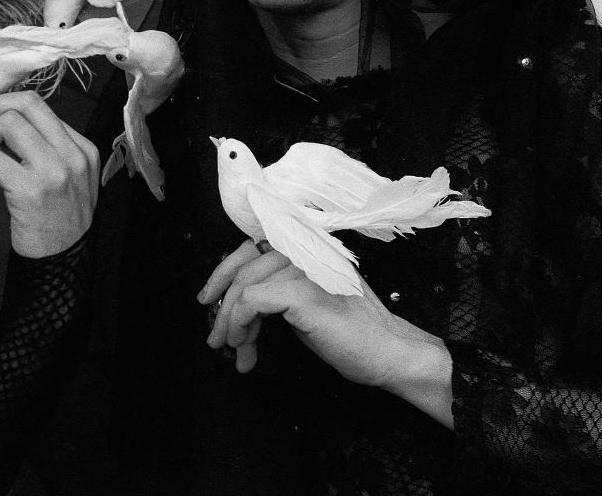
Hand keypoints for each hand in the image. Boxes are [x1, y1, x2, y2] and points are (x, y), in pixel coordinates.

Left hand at [0, 91, 97, 257]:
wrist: (62, 264)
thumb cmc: (57, 223)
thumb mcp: (67, 179)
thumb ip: (45, 150)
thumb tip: (1, 123)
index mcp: (82, 148)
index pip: (39, 106)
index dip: (4, 107)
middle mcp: (72, 154)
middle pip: (26, 104)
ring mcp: (54, 171)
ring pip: (7, 123)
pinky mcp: (31, 190)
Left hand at [198, 241, 455, 427]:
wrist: (390, 353)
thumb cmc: (353, 336)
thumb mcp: (305, 306)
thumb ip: (276, 293)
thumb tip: (235, 305)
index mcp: (307, 250)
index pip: (253, 247)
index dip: (225, 271)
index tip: (211, 300)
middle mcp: (306, 250)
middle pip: (243, 264)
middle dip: (222, 302)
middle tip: (216, 337)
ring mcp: (305, 268)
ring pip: (244, 285)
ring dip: (232, 323)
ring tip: (238, 352)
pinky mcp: (302, 292)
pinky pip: (252, 300)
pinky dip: (241, 324)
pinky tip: (246, 345)